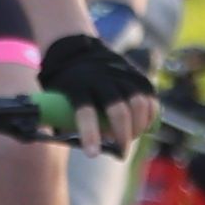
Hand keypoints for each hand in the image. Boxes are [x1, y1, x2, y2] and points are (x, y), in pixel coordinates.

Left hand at [34, 30, 153, 146]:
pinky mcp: (135, 75)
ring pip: (138, 103)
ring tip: (131, 137)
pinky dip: (150, 115)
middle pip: (118, 110)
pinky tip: (144, 126)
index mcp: (76, 86)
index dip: (90, 134)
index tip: (93, 154)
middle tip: (121, 152)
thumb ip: (61, 121)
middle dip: (122, 136)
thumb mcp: (55, 98)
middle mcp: (100, 79)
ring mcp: (120, 75)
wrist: (76, 50)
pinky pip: (149, 98)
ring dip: (138, 126)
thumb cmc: (65, 84)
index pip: (84, 111)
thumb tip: (74, 148)